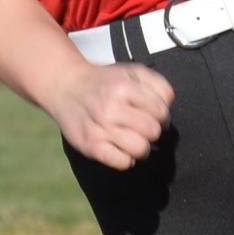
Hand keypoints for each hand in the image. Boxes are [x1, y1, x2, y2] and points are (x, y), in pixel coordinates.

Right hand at [49, 60, 174, 170]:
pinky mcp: (90, 146)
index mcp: (124, 87)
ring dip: (141, 146)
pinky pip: (122, 163)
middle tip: (142, 125)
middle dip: (152, 130)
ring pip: (140, 149)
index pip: (161, 110)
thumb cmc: (105, 81)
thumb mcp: (133, 72)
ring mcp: (99, 128)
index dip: (162, 114)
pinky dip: (126, 159)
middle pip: (153, 131)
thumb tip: (167, 108)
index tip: (153, 113)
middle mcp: (111, 108)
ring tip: (134, 138)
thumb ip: (157, 85)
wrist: (66, 86)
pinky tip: (121, 147)